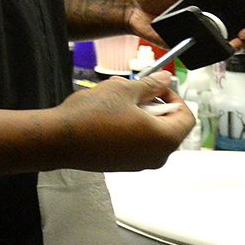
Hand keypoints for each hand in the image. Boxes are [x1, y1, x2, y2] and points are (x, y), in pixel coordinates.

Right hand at [51, 75, 193, 171]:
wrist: (58, 139)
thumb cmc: (91, 116)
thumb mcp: (123, 90)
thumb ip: (149, 85)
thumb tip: (164, 79)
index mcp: (164, 138)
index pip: (186, 117)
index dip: (174, 97)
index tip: (156, 87)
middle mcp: (156, 156)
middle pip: (167, 126)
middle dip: (152, 105)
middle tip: (131, 92)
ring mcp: (138, 163)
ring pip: (149, 135)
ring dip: (138, 116)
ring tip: (114, 102)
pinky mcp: (121, 165)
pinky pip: (134, 144)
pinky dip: (127, 130)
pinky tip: (105, 117)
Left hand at [128, 0, 244, 50]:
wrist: (134, 6)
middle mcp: (219, 17)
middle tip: (244, 33)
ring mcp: (210, 33)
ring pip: (238, 46)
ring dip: (242, 48)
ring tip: (234, 43)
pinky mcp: (197, 46)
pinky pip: (212, 55)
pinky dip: (217, 55)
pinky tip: (216, 49)